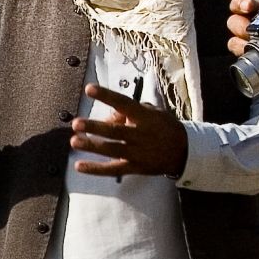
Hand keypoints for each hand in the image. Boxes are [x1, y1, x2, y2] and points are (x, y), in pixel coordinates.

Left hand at [70, 85, 189, 179]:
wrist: (184, 151)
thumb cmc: (163, 127)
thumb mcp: (151, 112)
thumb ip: (128, 112)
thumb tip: (107, 116)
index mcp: (145, 117)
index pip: (123, 103)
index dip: (106, 96)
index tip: (89, 89)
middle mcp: (140, 134)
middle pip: (115, 131)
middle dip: (95, 127)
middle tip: (76, 123)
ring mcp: (138, 153)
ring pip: (112, 150)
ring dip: (92, 146)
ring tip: (74, 141)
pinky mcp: (135, 168)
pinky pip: (113, 169)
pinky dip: (95, 169)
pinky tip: (79, 166)